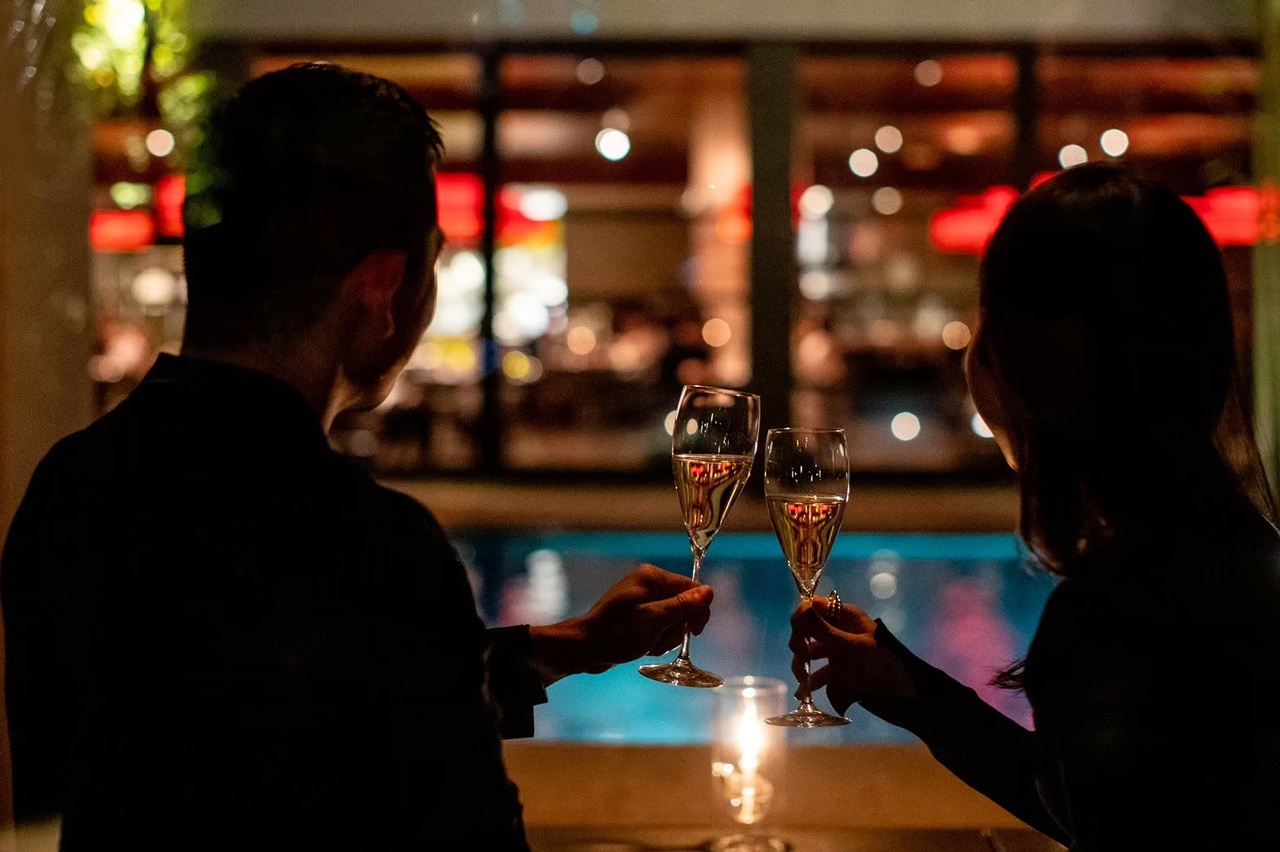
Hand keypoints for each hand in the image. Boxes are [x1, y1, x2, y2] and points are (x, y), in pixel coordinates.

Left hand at [528, 564, 712, 684]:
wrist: (586, 648)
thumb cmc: (618, 633)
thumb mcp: (654, 620)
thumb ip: (683, 606)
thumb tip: (709, 592)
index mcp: (652, 577)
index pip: (692, 588)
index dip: (697, 612)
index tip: (693, 633)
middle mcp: (649, 583)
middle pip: (684, 606)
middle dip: (676, 628)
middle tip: (658, 639)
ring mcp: (643, 599)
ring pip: (673, 619)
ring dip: (666, 637)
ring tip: (648, 645)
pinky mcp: (638, 615)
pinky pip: (660, 626)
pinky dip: (656, 639)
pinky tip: (644, 646)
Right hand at [789, 594, 915, 715]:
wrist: (908, 697)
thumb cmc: (885, 664)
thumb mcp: (854, 647)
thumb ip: (825, 631)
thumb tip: (801, 609)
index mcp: (847, 617)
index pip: (814, 606)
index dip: (802, 616)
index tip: (799, 633)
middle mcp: (840, 632)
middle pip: (807, 629)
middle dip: (799, 642)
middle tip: (801, 656)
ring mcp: (839, 653)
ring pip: (809, 653)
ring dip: (801, 665)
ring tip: (803, 681)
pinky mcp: (840, 674)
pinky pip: (818, 675)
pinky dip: (809, 683)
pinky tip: (804, 693)